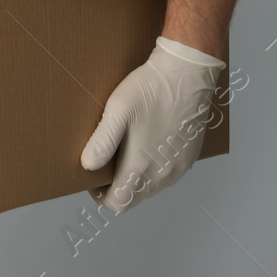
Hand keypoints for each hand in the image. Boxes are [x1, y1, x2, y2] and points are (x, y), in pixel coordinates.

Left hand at [80, 36, 224, 214]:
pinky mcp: (188, 158)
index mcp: (143, 166)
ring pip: (150, 188)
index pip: (118, 203)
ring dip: (135, 177)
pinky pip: (166, 175)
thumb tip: (88, 165)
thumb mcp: (118, 110)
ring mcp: (179, 167)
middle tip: (106, 158)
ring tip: (124, 148)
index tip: (94, 176)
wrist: (187, 73)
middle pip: (134, 197)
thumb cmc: (152, 89)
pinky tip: (146, 143)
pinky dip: (152, 168)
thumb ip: (102, 142)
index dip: (101, 195)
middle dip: (116, 186)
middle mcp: (164, 174)